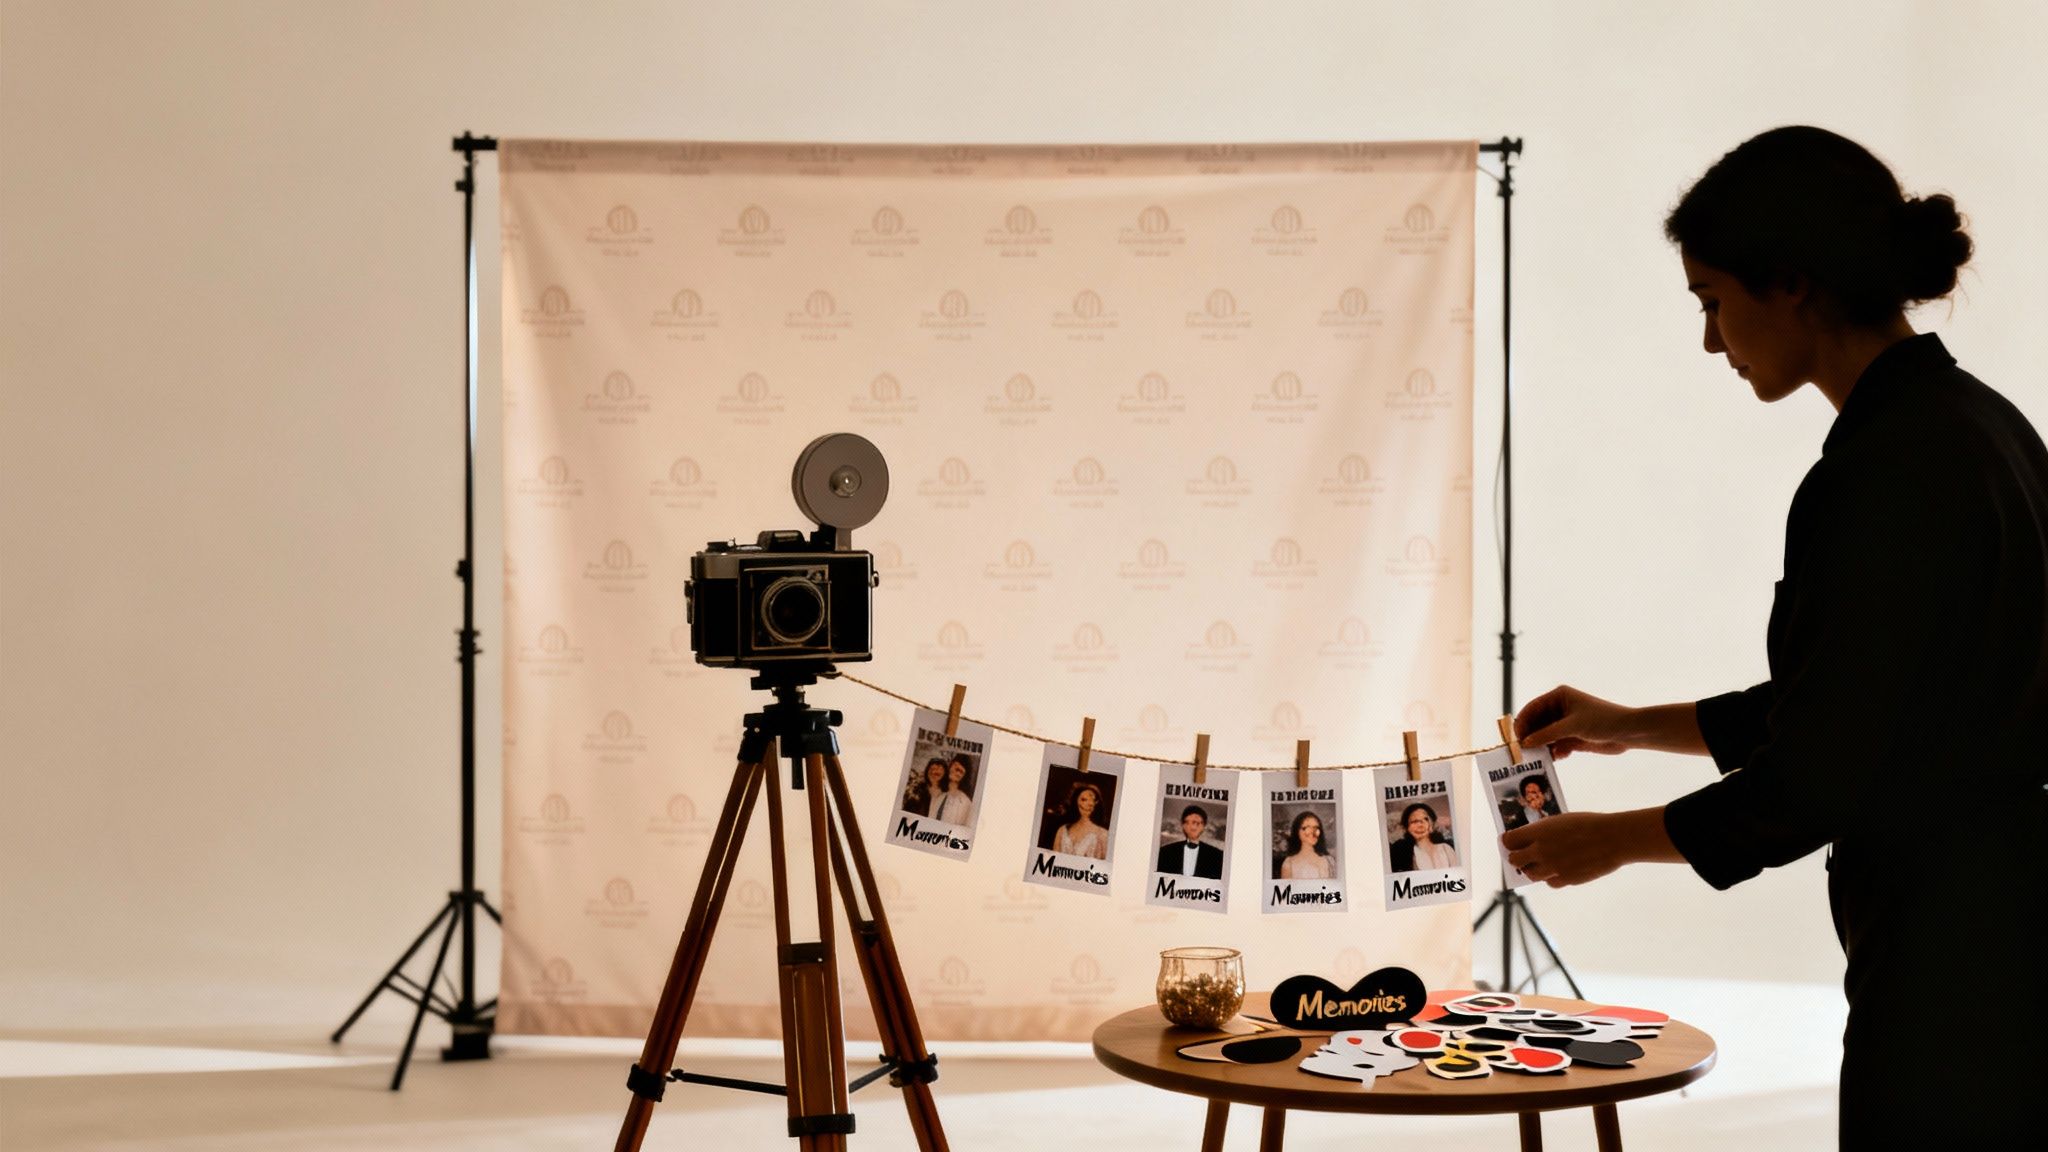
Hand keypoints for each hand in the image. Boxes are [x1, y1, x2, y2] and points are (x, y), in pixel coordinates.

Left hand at [1500, 812, 1626, 887]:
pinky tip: (1557, 870)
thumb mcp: (1561, 822)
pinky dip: (1551, 878)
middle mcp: (1541, 851)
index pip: (1509, 840)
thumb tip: (1530, 840)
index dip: (1507, 841)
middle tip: (1519, 856)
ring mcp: (1553, 867)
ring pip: (1530, 875)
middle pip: (1515, 860)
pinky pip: (1550, 882)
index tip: (1508, 842)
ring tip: (1537, 865)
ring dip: (1531, 870)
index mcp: (1538, 832)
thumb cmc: (1589, 825)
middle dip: (1515, 857)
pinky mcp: (1566, 880)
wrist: (1613, 839)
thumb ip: (1543, 832)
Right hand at [1513, 685, 1636, 759]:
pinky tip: (1559, 756)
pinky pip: (1556, 745)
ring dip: (1542, 747)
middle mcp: (1560, 709)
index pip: (1532, 708)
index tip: (1515, 738)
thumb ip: (1547, 734)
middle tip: (1522, 751)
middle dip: (1531, 737)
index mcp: (1559, 697)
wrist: (1628, 732)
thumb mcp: (1572, 726)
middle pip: (1536, 723)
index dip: (1522, 722)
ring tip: (1538, 757)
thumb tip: (1525, 742)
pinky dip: (1555, 752)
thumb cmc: (1602, 720)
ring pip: (1545, 737)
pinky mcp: (1572, 738)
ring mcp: (1566, 724)